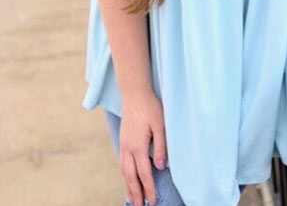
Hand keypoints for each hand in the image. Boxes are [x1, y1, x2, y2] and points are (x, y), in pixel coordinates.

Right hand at [119, 90, 167, 205]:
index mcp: (138, 146)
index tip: (153, 201)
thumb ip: (161, 147)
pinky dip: (124, 175)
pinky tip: (128, 179)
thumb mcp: (160, 125)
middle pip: (131, 176)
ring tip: (132, 199)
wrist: (134, 93)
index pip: (144, 173)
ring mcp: (123, 144)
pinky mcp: (122, 140)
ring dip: (128, 186)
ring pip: (124, 171)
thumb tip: (161, 168)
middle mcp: (128, 148)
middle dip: (136, 193)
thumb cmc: (150, 107)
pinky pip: (122, 163)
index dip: (149, 188)